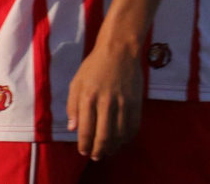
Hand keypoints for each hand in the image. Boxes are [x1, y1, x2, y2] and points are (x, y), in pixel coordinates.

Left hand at [66, 39, 143, 160]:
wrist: (118, 52)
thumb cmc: (93, 67)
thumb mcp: (76, 82)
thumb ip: (72, 105)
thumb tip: (73, 128)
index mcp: (88, 97)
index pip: (86, 129)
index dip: (84, 144)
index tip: (83, 152)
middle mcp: (106, 103)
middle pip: (104, 137)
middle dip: (98, 151)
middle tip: (95, 156)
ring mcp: (123, 105)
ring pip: (120, 136)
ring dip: (113, 147)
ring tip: (107, 151)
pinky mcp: (136, 104)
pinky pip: (133, 128)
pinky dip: (127, 138)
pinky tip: (121, 140)